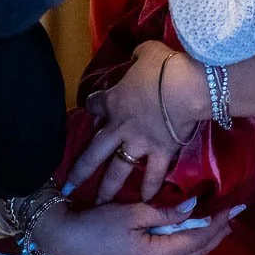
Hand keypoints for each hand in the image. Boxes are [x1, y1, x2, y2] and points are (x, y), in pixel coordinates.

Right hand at [32, 198, 232, 254]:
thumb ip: (165, 212)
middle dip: (216, 235)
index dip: (216, 224)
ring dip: (203, 241)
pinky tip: (191, 232)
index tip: (233, 208)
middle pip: (195, 253)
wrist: (65, 242)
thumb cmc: (97, 225)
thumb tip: (193, 208)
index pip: (196, 240)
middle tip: (233, 217)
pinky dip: (188, 244)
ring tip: (219, 225)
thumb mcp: (132, 212)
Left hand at [67, 42, 203, 203]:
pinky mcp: (161, 152)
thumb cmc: (164, 67)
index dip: (93, 105)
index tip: (92, 106)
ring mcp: (140, 143)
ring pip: (118, 170)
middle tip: (68, 185)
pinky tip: (145, 201)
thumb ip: (138, 56)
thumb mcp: (147, 52)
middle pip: (95, 151)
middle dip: (81, 169)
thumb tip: (139, 56)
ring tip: (100, 202)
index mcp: (114, 101)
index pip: (95, 105)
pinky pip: (153, 175)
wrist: (185, 88)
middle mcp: (121, 127)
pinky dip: (149, 188)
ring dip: (108, 187)